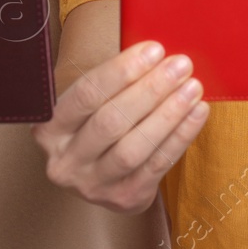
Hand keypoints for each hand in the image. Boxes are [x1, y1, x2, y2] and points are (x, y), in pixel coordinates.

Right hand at [33, 41, 208, 213]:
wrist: (98, 178)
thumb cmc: (97, 125)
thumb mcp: (90, 105)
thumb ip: (114, 83)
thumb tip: (157, 54)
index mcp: (50, 128)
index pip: (86, 94)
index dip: (122, 71)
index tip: (154, 50)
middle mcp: (65, 160)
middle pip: (111, 121)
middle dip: (151, 89)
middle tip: (181, 65)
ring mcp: (92, 184)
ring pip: (134, 147)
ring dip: (168, 114)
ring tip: (192, 88)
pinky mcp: (123, 199)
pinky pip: (156, 165)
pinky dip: (180, 136)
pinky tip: (197, 113)